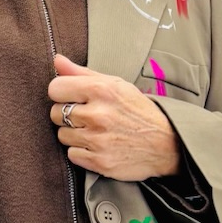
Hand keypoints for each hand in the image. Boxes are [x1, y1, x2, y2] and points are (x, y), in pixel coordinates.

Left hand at [48, 54, 181, 178]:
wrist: (166, 144)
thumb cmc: (138, 111)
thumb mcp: (116, 85)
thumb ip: (83, 73)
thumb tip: (57, 60)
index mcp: (101, 90)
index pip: (55, 89)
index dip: (61, 93)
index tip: (71, 97)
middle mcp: (98, 114)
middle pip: (55, 113)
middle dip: (67, 115)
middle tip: (87, 116)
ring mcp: (98, 140)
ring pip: (62, 135)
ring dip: (74, 134)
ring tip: (94, 132)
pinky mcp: (99, 162)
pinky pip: (72, 155)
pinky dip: (81, 152)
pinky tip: (97, 146)